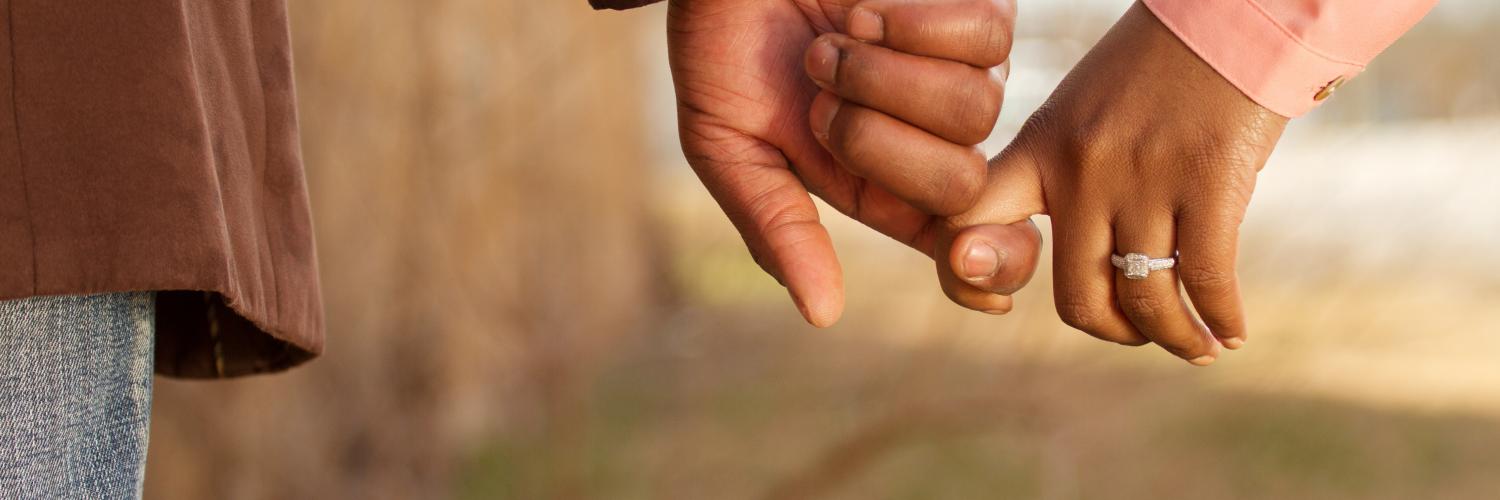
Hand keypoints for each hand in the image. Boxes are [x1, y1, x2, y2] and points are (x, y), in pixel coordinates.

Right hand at [668, 0, 1025, 325]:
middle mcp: (929, 138)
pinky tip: (865, 9)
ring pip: (977, 111)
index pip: (960, 245)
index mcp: (877, 186)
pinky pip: (986, 40)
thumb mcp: (727, 146)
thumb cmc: (724, 44)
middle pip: (963, 184)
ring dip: (884, 75)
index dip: (986, 268)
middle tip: (818, 99)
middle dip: (877, 142)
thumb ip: (775, 226)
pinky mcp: (973, 11)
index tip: (971, 275)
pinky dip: (915, 25)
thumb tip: (823, 315)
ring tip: (831, 44)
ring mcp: (958, 72)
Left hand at [937, 2, 1288, 364]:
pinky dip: (1221, 320)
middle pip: (1076, 298)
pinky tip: (1232, 332)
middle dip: (1112, 330)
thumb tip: (1071, 255)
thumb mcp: (1081, 112)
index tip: (999, 302)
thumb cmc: (1156, 71)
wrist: (1229, 17)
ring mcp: (1145, 178)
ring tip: (1198, 345)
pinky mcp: (1209, 181)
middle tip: (1138, 329)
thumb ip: (1061, 176)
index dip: (967, 278)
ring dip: (1176, 339)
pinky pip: (1207, 279)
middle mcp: (1083, 171)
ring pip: (1145, 300)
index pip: (964, 223)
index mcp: (1040, 149)